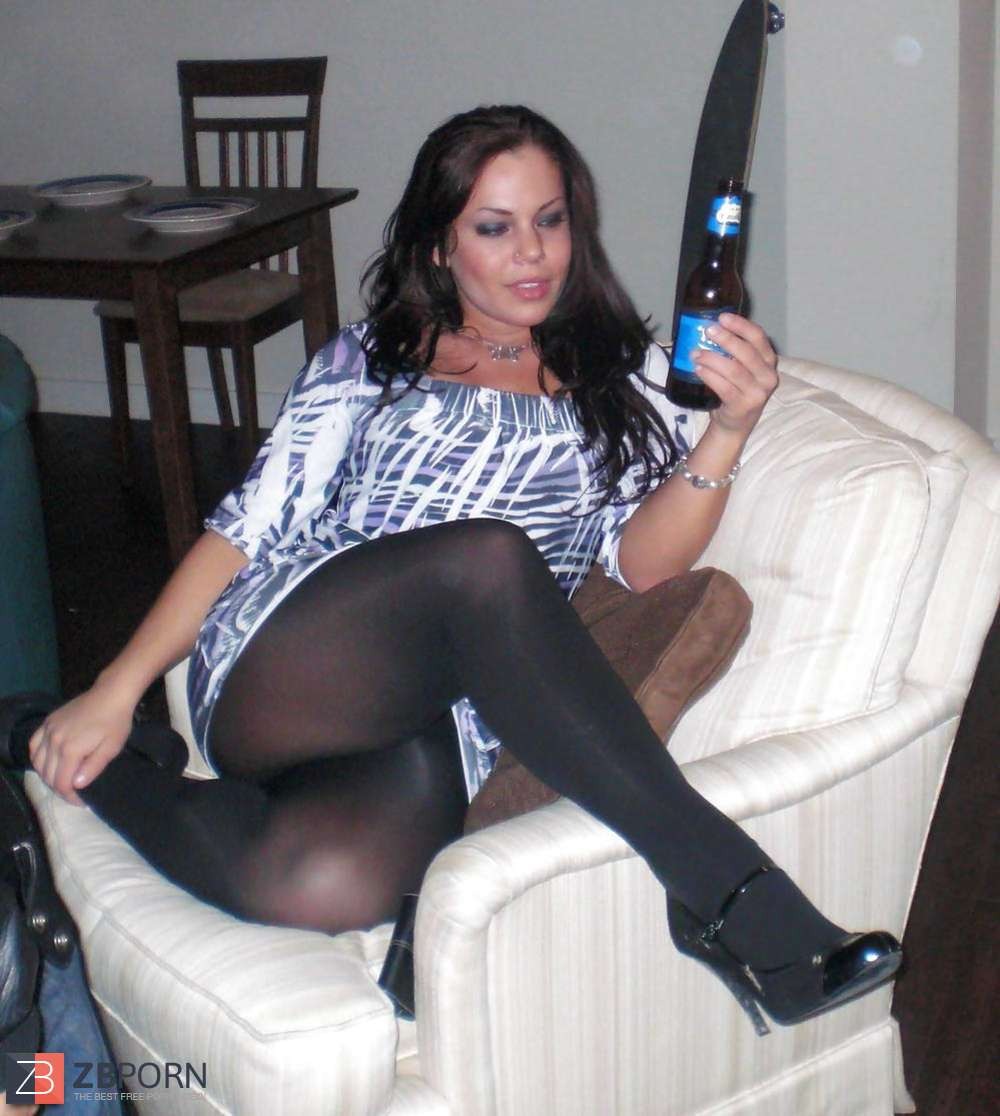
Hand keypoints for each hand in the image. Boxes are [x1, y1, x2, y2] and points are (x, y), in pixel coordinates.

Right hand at [29, 684, 135, 804]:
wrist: (111, 694)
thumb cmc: (116, 722)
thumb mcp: (111, 748)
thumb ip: (93, 768)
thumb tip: (76, 785)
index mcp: (70, 750)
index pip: (61, 783)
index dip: (70, 797)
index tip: (81, 802)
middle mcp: (54, 741)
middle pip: (48, 775)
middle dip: (60, 788)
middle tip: (74, 792)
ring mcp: (48, 730)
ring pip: (37, 762)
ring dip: (47, 775)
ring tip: (63, 779)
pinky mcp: (48, 722)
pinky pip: (33, 744)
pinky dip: (37, 757)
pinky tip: (48, 762)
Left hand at [691, 312, 777, 437]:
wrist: (735, 424)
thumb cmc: (736, 390)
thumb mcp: (742, 368)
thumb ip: (734, 351)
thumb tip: (710, 328)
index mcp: (769, 361)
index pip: (758, 337)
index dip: (741, 325)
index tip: (722, 317)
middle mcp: (768, 376)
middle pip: (746, 352)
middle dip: (725, 339)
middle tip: (707, 331)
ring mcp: (757, 393)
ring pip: (733, 369)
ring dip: (711, 358)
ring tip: (695, 353)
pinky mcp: (742, 406)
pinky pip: (723, 387)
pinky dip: (709, 375)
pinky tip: (698, 369)